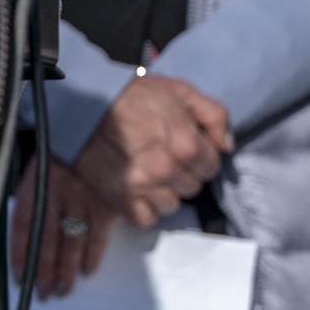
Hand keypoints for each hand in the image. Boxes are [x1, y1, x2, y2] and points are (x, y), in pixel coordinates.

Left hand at [13, 158, 111, 298]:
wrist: (92, 126)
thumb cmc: (59, 151)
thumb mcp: (36, 166)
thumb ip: (31, 196)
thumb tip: (23, 230)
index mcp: (36, 185)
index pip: (23, 226)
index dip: (21, 254)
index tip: (20, 275)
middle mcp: (57, 195)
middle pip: (48, 241)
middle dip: (44, 271)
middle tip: (43, 293)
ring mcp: (83, 199)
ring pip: (72, 242)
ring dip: (66, 270)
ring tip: (62, 290)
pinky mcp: (105, 202)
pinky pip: (98, 233)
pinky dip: (93, 254)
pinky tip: (87, 269)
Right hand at [74, 72, 230, 228]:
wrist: (83, 105)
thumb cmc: (131, 95)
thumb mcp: (180, 90)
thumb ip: (214, 114)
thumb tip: (226, 146)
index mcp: (187, 143)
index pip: (212, 168)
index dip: (201, 157)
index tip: (184, 148)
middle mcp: (168, 169)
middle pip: (192, 188)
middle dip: (182, 174)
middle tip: (163, 156)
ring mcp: (144, 187)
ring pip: (171, 206)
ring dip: (163, 192)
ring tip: (148, 172)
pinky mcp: (121, 199)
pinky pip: (145, 218)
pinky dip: (143, 208)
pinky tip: (136, 188)